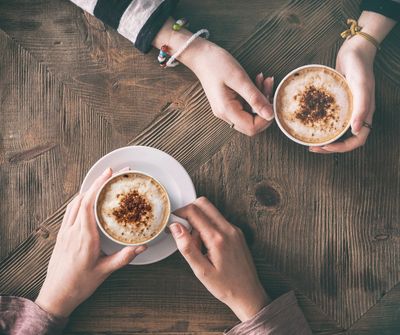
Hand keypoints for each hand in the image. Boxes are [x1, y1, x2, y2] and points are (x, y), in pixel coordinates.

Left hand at [35, 168, 146, 316]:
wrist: (56, 295)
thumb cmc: (79, 284)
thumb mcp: (104, 272)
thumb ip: (123, 257)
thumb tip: (142, 247)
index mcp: (84, 238)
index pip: (89, 204)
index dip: (99, 186)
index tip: (110, 174)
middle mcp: (72, 231)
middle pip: (82, 198)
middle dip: (97, 182)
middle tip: (111, 172)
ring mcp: (65, 231)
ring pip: (74, 202)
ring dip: (88, 189)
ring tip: (102, 182)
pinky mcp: (62, 234)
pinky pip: (70, 210)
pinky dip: (80, 200)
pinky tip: (87, 199)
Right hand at [170, 197, 269, 321]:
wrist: (248, 294)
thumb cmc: (226, 286)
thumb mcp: (201, 271)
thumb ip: (187, 247)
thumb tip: (176, 227)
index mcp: (218, 238)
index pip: (194, 211)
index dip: (179, 214)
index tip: (172, 223)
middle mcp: (228, 229)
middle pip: (203, 203)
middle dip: (189, 212)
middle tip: (183, 230)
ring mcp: (234, 230)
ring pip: (211, 211)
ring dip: (199, 220)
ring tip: (197, 244)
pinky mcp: (236, 233)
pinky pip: (218, 220)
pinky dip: (208, 226)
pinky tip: (206, 246)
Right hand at [184, 40, 274, 135]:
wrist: (200, 55)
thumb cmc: (216, 64)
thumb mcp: (239, 79)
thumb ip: (255, 98)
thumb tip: (270, 114)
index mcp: (226, 110)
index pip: (251, 127)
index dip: (265, 118)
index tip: (272, 100)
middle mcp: (225, 114)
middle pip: (252, 124)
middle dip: (265, 108)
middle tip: (269, 88)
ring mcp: (226, 110)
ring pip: (250, 114)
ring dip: (261, 99)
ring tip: (265, 81)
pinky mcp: (228, 103)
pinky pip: (246, 106)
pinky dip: (254, 96)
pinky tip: (258, 81)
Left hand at [310, 10, 395, 153]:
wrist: (354, 50)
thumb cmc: (359, 65)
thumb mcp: (361, 84)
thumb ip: (361, 106)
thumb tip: (356, 129)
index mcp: (364, 113)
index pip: (357, 140)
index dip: (342, 148)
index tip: (325, 147)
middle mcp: (356, 114)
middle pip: (345, 139)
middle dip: (329, 147)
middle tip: (312, 148)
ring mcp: (347, 109)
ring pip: (336, 131)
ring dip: (324, 138)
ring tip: (310, 141)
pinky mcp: (338, 103)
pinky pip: (330, 119)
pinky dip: (320, 124)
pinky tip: (308, 123)